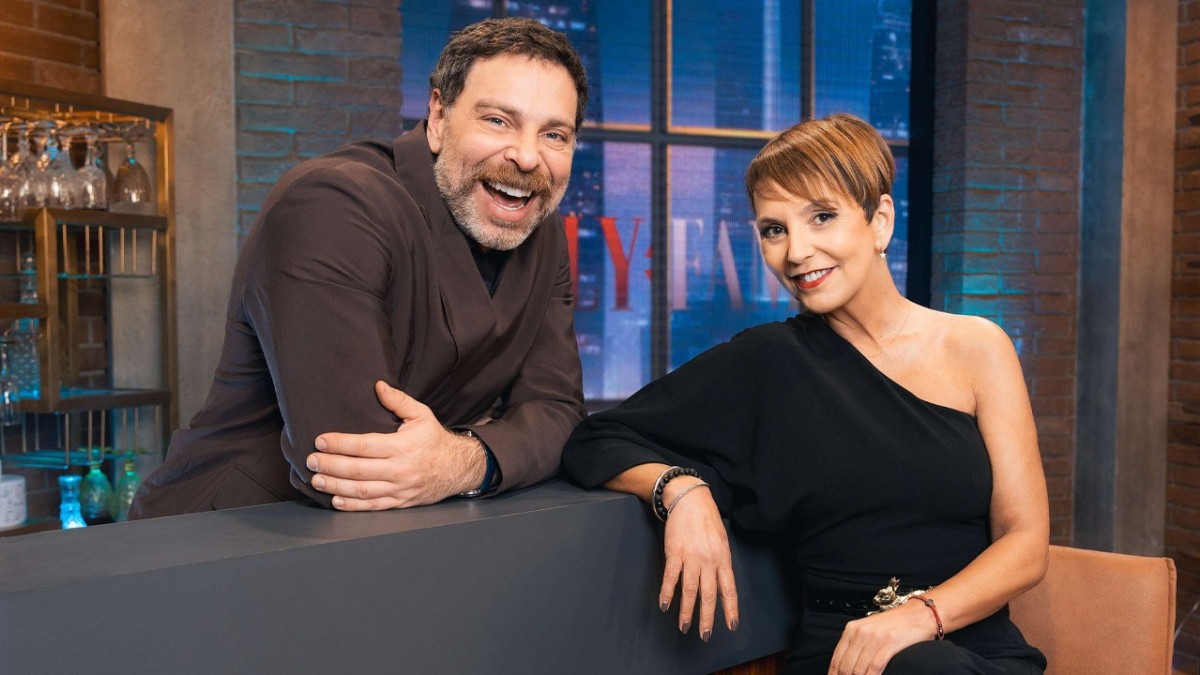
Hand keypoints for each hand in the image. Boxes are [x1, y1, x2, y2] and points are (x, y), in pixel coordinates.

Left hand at [306, 381, 486, 509]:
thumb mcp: (422, 415)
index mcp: (403, 447)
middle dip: (330, 466)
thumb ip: (398, 401)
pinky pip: (373, 506)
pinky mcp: (400, 502)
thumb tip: (378, 385)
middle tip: (311, 461)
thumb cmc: (435, 440)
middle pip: (358, 470)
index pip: (364, 446)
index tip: (320, 441)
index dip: (340, 444)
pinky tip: (336, 500)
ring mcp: (400, 489)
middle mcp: (400, 470)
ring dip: (336, 486)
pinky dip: (353, 505)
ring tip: (317, 480)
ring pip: (362, 490)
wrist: (460, 468)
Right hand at [659, 479, 738, 640]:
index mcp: (723, 559)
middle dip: (707, 618)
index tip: (730, 626)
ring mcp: (691, 557)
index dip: (730, 609)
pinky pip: (670, 577)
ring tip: (684, 627)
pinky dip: (667, 593)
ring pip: (690, 590)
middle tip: (704, 636)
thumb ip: (720, 563)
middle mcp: (708, 561)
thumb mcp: (721, 541)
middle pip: (708, 595)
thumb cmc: (707, 520)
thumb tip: (719, 584)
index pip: (728, 589)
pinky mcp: (674, 552)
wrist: (689, 499)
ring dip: (687, 611)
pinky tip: (664, 605)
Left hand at [828, 601, 934, 674]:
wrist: (918, 614)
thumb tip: (843, 667)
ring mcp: (875, 638)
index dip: (834, 674)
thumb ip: (855, 645)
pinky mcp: (890, 643)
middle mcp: (860, 632)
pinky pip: (875, 667)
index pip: (836, 659)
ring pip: (858, 669)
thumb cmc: (893, 625)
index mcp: (851, 630)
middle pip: (846, 667)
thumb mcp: (867, 630)